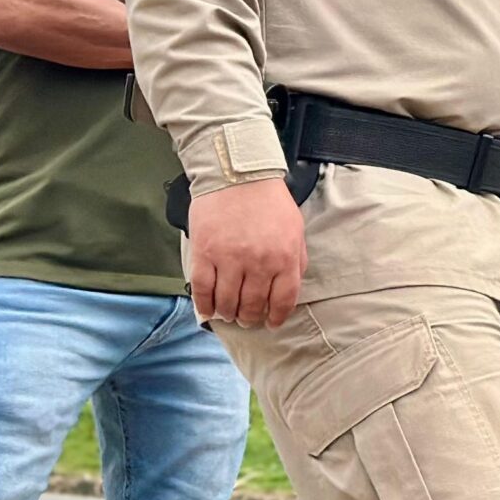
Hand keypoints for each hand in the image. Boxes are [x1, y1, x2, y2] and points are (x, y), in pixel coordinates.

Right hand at [189, 177, 306, 328]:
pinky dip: (205, 305)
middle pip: (253, 305)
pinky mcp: (205, 254)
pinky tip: (208, 310)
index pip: (283, 300)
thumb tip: (291, 288)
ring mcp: (230, 259)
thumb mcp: (295, 229)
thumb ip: (296, 260)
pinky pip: (203, 289)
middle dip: (250, 318)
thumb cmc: (269, 202)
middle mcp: (259, 262)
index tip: (271, 324)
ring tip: (229, 313)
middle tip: (247, 319)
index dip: (276, 317)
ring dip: (228, 313)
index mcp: (285, 257)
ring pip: (227, 302)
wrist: (238, 176)